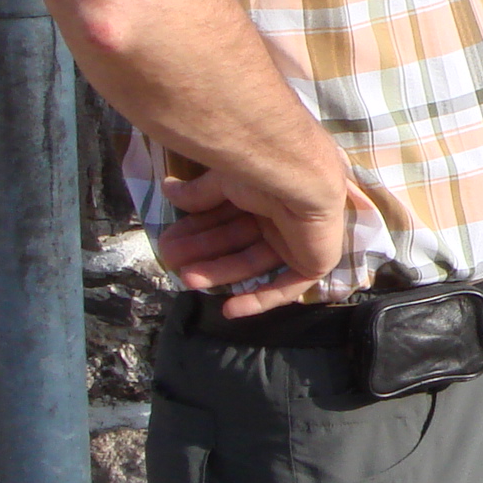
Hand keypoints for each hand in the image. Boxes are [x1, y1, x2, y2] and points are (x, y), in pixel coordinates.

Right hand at [157, 164, 349, 316]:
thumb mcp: (223, 181)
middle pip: (236, 242)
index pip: (226, 218)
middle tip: (170, 260)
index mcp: (263, 194)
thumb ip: (199, 193)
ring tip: (187, 278)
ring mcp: (298, 240)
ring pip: (253, 264)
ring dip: (220, 273)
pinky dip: (259, 300)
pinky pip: (285, 288)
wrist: (300, 178)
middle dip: (203, 253)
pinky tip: (230, 310)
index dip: (197, 230)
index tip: (169, 240)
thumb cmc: (262, 172)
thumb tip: (168, 189)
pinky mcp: (314, 262)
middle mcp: (280, 217)